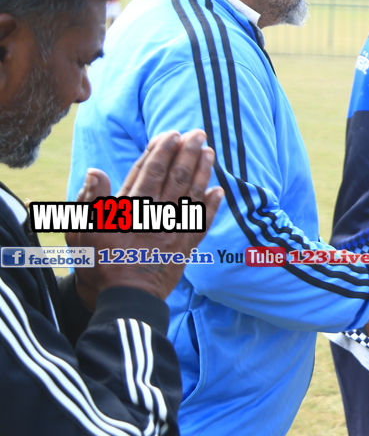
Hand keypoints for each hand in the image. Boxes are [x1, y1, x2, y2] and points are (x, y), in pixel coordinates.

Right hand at [67, 130, 223, 305]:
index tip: (171, 134)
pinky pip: (204, 223)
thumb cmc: (98, 266)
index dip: (161, 151)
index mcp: (130, 210)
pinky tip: (219, 190)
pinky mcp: (186, 249)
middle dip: (187, 152)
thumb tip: (96, 171)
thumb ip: (90, 201)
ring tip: (210, 152)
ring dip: (203, 171)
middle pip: (175, 177)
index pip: (148, 172)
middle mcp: (156, 217)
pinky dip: (212, 206)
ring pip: (192, 194)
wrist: (124, 302)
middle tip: (198, 133)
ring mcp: (174, 232)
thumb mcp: (82, 232)